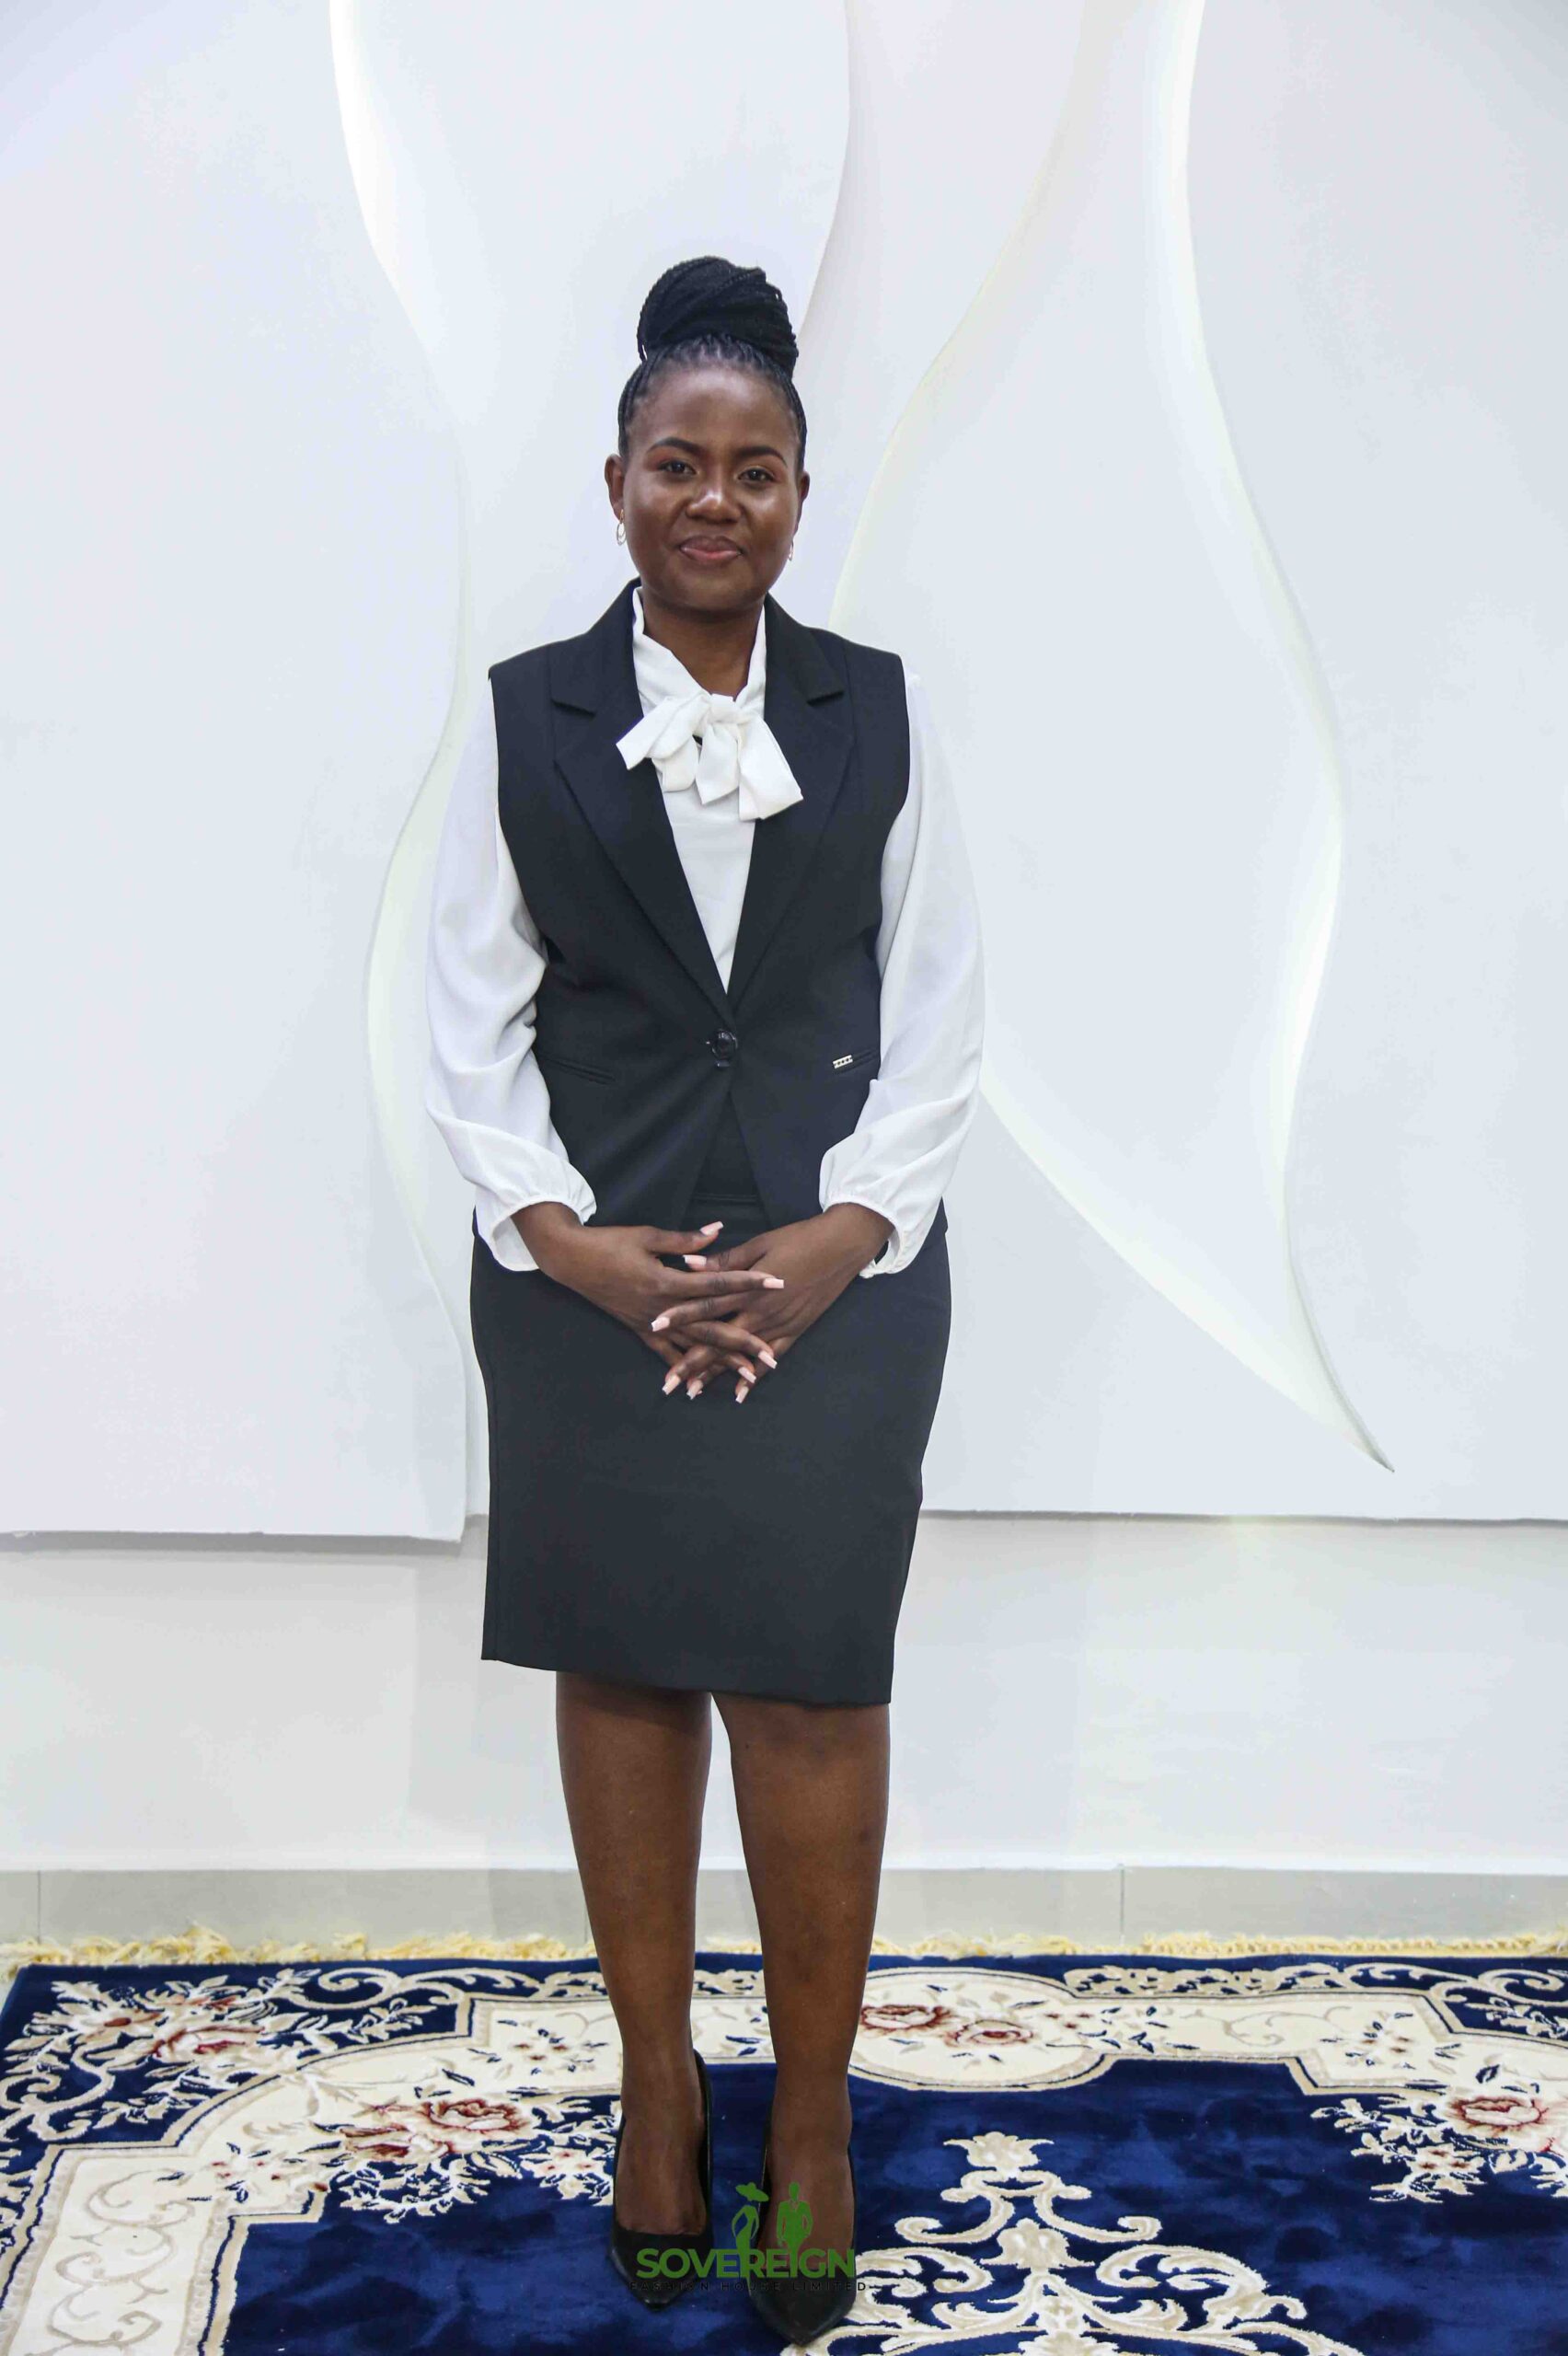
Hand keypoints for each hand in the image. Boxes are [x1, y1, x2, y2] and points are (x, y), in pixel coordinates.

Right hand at [513, 1204, 786, 1391]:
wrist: (572, 1261)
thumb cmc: (610, 1243)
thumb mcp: (647, 1236)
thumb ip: (684, 1241)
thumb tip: (717, 1231)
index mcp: (667, 1281)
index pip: (717, 1284)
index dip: (748, 1284)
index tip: (777, 1285)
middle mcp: (662, 1309)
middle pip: (711, 1329)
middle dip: (744, 1342)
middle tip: (772, 1355)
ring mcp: (650, 1323)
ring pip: (692, 1347)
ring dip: (721, 1362)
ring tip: (749, 1375)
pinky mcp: (639, 1330)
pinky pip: (666, 1354)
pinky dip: (683, 1369)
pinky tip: (700, 1385)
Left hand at [659, 1204, 893, 1399]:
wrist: (842, 1247)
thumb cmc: (799, 1239)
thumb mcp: (760, 1244)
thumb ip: (726, 1261)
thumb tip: (689, 1264)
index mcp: (750, 1288)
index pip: (707, 1306)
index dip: (680, 1317)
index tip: (654, 1327)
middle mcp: (762, 1312)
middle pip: (719, 1341)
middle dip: (692, 1363)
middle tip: (668, 1382)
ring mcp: (780, 1325)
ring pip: (741, 1356)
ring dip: (716, 1375)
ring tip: (693, 1391)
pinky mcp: (795, 1331)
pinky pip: (770, 1360)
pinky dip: (754, 1377)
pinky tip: (739, 1393)